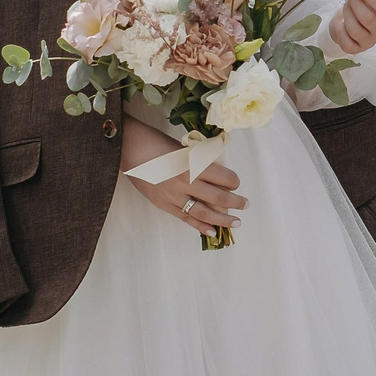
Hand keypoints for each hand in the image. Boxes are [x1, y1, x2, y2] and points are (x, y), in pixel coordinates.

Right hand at [121, 124, 245, 234]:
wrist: (131, 150)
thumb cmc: (159, 144)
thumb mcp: (185, 149)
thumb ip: (201, 163)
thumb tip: (218, 178)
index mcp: (194, 164)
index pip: (223, 178)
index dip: (233, 181)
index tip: (236, 183)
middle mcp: (186, 182)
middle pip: (218, 197)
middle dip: (235, 202)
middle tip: (245, 204)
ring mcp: (174, 196)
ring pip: (204, 213)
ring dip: (222, 219)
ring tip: (236, 222)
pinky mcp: (164, 205)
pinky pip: (186, 218)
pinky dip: (200, 226)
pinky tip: (212, 231)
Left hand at [328, 0, 375, 53]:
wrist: (352, 17)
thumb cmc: (365, 1)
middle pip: (368, 19)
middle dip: (354, 2)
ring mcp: (370, 42)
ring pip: (355, 30)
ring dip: (347, 14)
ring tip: (346, 6)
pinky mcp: (356, 49)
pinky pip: (346, 41)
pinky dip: (340, 28)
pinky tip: (342, 21)